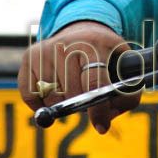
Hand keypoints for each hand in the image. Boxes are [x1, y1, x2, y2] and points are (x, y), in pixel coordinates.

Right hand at [17, 20, 141, 132]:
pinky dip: (41, 104)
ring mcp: (46, 50)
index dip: (98, 110)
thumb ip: (128, 94)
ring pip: (51, 98)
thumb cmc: (106, 55)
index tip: (101, 127)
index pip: (94, 85)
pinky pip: (30, 95)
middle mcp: (67, 45)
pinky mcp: (30, 57)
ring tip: (73, 90)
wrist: (83, 30)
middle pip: (71, 95)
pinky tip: (54, 94)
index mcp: (95, 45)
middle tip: (88, 100)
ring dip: (63, 104)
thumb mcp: (125, 65)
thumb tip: (106, 121)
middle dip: (82, 105)